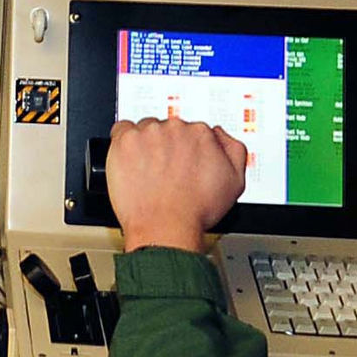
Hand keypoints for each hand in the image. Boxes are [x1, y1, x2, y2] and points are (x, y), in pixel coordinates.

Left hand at [107, 119, 249, 255]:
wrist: (167, 228)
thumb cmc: (196, 211)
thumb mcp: (235, 182)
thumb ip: (233, 150)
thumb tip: (219, 134)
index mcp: (202, 134)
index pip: (190, 130)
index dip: (185, 148)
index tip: (180, 161)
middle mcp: (176, 129)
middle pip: (167, 128)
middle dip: (165, 146)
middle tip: (163, 170)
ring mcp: (149, 134)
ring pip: (144, 130)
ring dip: (145, 145)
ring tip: (147, 171)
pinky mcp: (126, 141)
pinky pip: (121, 130)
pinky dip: (123, 143)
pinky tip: (130, 161)